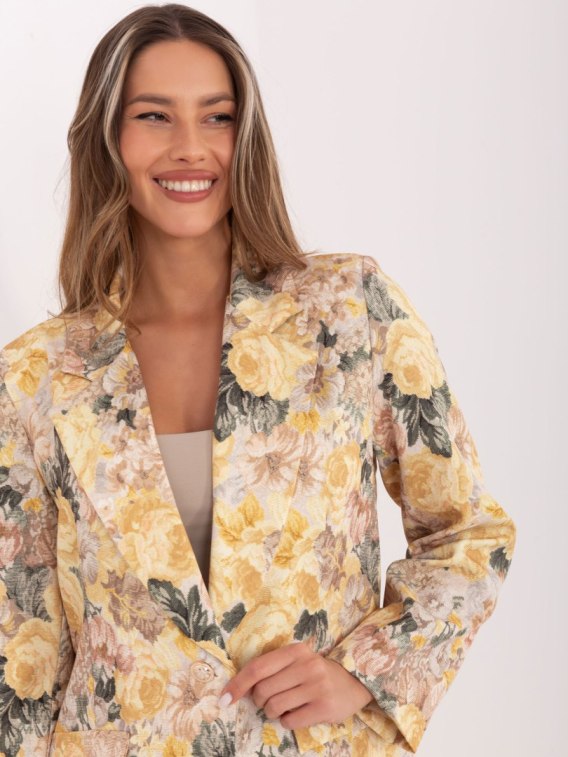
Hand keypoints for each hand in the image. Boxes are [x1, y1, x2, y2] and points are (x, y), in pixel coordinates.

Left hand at [218, 641, 373, 729]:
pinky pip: (290, 721)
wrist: (354, 682)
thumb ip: (271, 670)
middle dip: (260, 701)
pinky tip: (296, 714)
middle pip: (263, 690)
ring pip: (274, 707)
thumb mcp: (296, 662)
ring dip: (273, 712)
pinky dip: (287, 721)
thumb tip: (238, 689)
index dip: (237, 684)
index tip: (224, 699)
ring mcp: (317, 686)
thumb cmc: (316, 673)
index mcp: (296, 650)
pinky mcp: (324, 707)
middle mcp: (307, 665)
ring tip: (285, 707)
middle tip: (268, 700)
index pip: (258, 667)